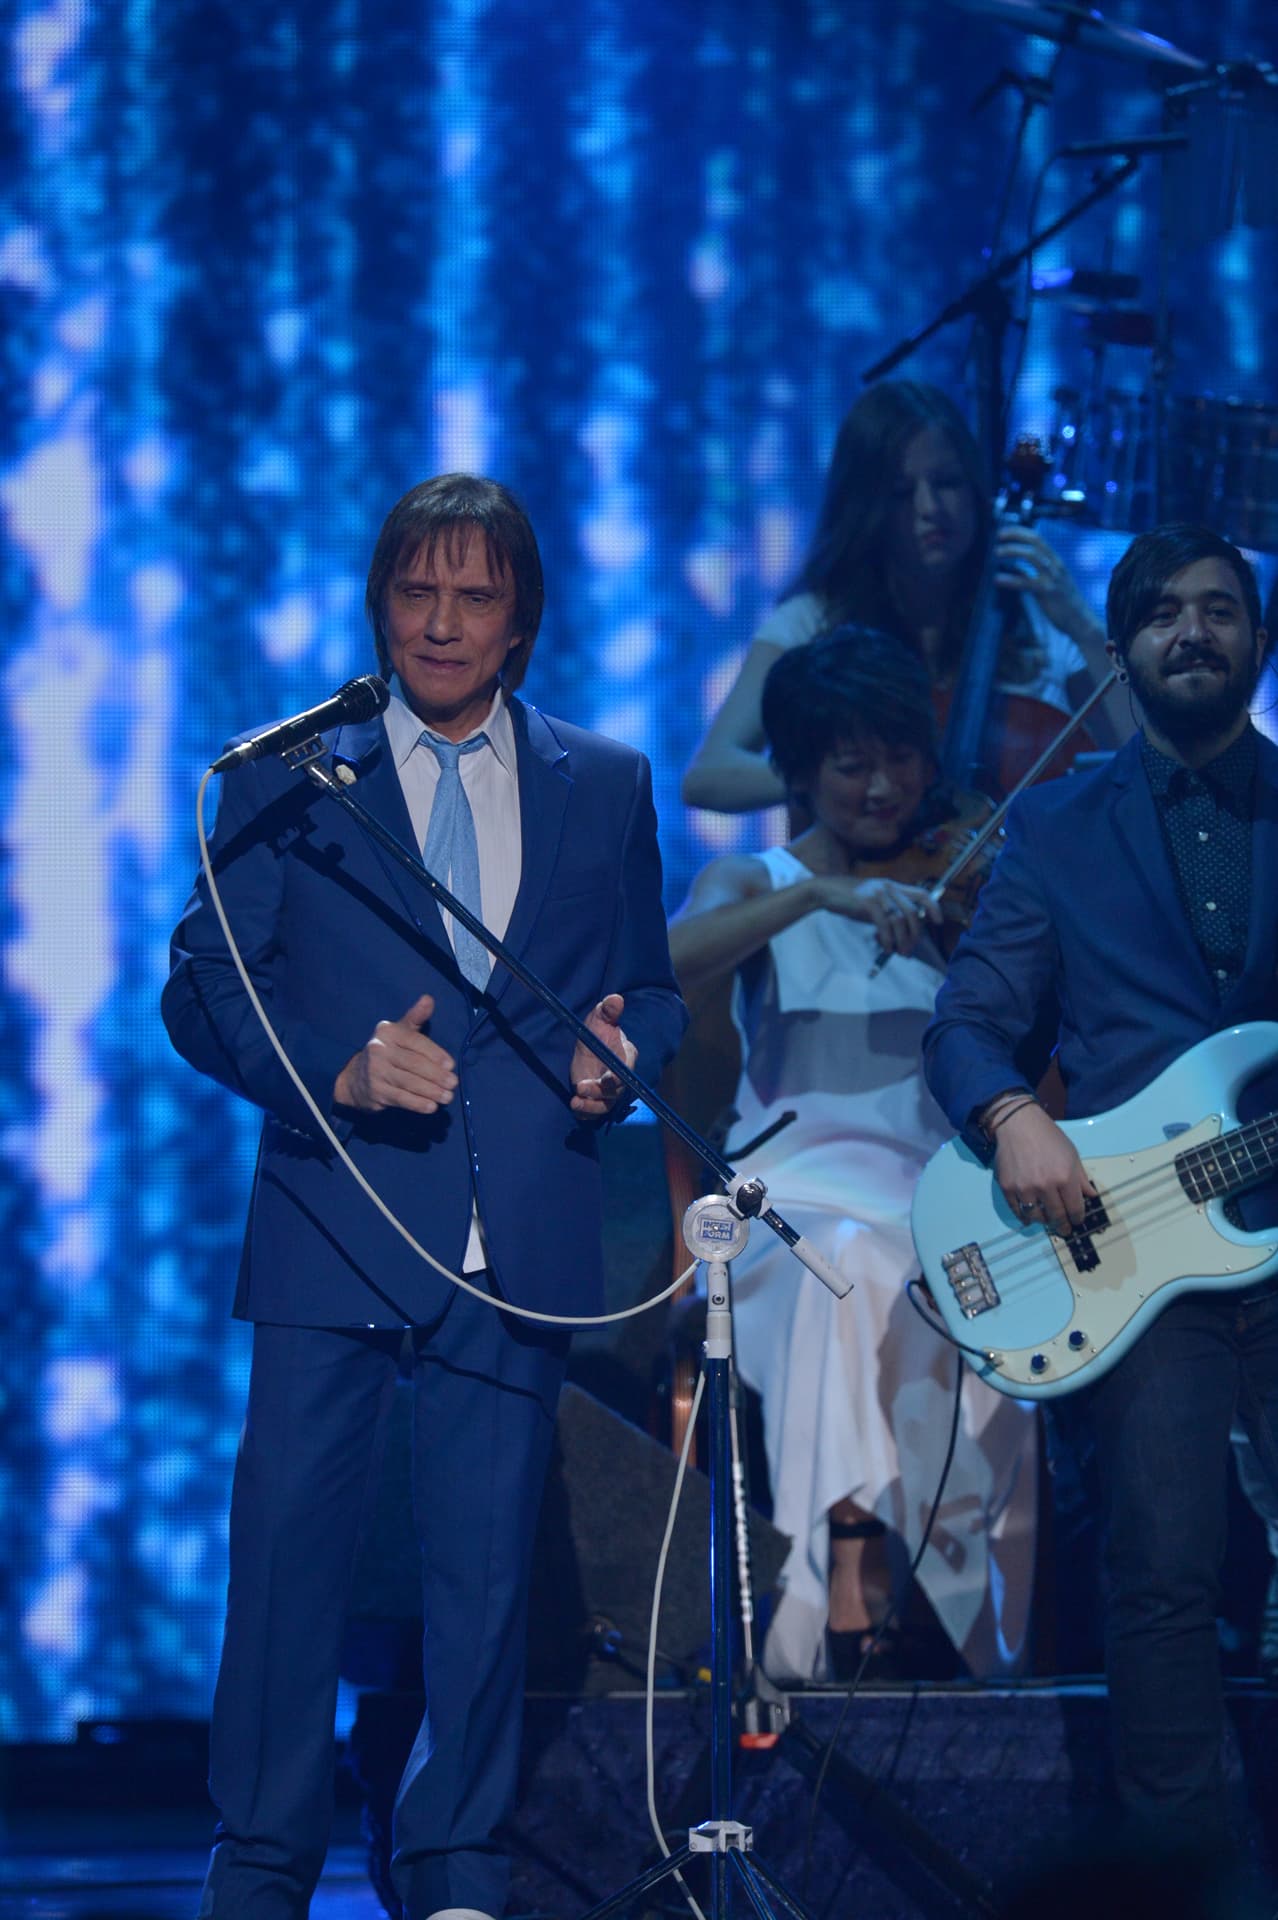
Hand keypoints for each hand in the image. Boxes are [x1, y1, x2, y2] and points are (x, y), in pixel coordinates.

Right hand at [334, 993, 457, 1113]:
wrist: (355, 1078)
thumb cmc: (387, 1052)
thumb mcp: (399, 1031)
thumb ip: (416, 1017)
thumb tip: (428, 998)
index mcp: (387, 1032)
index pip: (415, 1042)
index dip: (435, 1054)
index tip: (451, 1065)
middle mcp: (378, 1050)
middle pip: (414, 1064)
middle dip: (437, 1075)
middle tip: (454, 1083)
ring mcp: (375, 1072)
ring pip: (409, 1083)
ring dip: (431, 1091)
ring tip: (448, 1097)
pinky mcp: (375, 1093)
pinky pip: (401, 1099)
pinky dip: (418, 1104)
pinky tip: (431, 1107)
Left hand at [570, 992, 637, 1114]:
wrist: (592, 1045)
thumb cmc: (599, 1030)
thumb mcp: (601, 1018)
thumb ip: (608, 1011)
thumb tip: (615, 998)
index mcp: (626, 1058)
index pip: (625, 1071)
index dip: (617, 1077)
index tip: (607, 1079)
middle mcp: (620, 1078)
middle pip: (614, 1092)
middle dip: (599, 1092)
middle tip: (580, 1087)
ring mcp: (608, 1091)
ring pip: (604, 1105)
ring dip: (590, 1106)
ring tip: (575, 1102)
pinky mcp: (595, 1099)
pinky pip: (593, 1111)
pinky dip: (585, 1111)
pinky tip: (574, 1105)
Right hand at [812, 873, 942, 956]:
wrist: (826, 891)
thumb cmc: (850, 899)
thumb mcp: (874, 901)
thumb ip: (889, 911)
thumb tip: (902, 933)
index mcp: (893, 886)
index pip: (921, 893)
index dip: (933, 907)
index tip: (938, 922)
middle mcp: (889, 888)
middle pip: (912, 912)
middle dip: (915, 934)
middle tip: (910, 949)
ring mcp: (878, 894)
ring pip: (900, 920)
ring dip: (903, 939)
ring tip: (900, 952)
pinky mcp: (868, 903)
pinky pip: (884, 924)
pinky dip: (888, 939)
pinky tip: (887, 947)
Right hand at [992, 1101, 1096, 1233]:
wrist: (1018, 1124)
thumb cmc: (1048, 1137)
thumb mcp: (1072, 1154)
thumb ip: (1081, 1178)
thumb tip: (1091, 1196)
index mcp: (1065, 1177)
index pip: (1075, 1208)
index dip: (1077, 1218)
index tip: (1077, 1221)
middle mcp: (1045, 1186)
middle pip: (1056, 1216)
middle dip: (1062, 1225)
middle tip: (1064, 1229)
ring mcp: (1025, 1188)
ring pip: (1036, 1217)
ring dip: (1044, 1221)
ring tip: (1047, 1220)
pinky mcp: (1008, 1188)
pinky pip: (1017, 1211)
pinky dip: (1024, 1217)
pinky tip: (1029, 1218)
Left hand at [995, 525, 1099, 643]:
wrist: (1080, 621)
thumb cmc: (1063, 603)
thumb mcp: (1049, 583)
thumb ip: (1033, 574)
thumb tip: (1016, 568)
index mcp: (1056, 562)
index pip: (1038, 539)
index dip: (1020, 532)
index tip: (1003, 532)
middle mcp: (1056, 565)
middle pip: (1035, 542)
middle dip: (1016, 535)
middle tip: (998, 535)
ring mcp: (1053, 578)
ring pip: (1032, 556)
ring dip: (1013, 550)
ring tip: (997, 552)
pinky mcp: (1048, 592)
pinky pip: (1027, 582)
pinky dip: (1010, 579)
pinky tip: (997, 579)